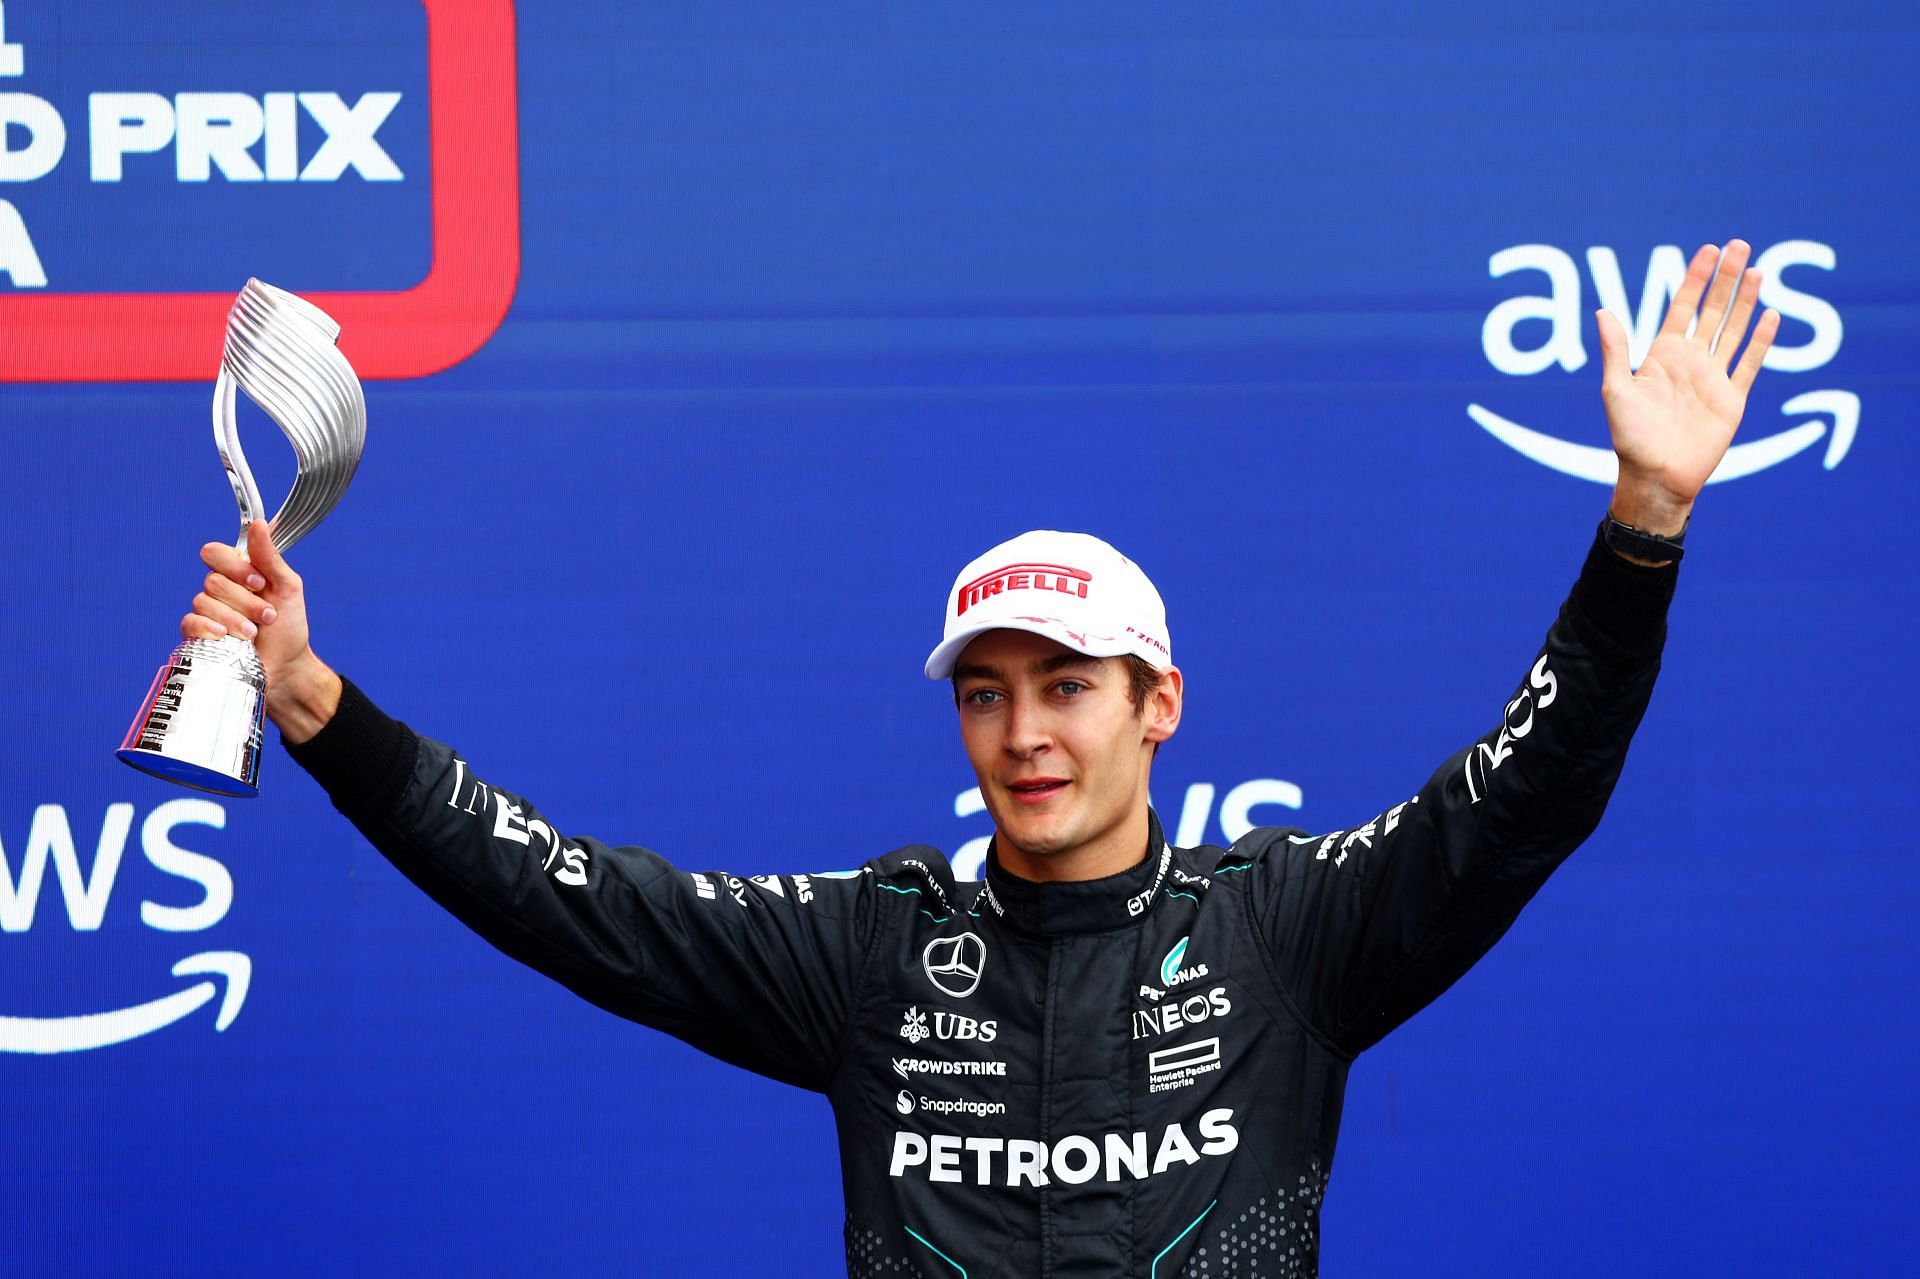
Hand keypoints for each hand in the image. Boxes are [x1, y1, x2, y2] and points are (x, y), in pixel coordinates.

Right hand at [186, 519, 338, 740]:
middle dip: (245, 600)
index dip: (233, 565)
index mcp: (238, 574)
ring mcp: (206, 614)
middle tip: (267, 616)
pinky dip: (209, 628)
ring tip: (254, 634)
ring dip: (235, 618)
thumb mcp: (288, 589)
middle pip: (213, 580)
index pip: (214, 553)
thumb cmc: (288, 628)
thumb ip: (271, 558)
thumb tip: (259, 524)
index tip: (258, 582)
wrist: (286, 668)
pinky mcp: (197, 636)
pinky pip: (189, 623)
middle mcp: (218, 591)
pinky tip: (226, 638)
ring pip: (203, 602)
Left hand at [1596, 240, 1780, 530]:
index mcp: (1662, 356)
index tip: (1709, 250)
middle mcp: (1690, 362)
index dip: (1696, 279)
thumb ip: (1616, 351)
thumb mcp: (1617, 390)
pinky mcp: (1732, 399)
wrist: (1657, 477)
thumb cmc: (1630, 438)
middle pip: (1713, 311)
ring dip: (1747, 302)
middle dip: (1727, 279)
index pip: (1683, 307)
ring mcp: (1713, 379)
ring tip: (1760, 271)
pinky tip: (1771, 316)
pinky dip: (1760, 341)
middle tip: (1742, 245)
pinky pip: (1749, 364)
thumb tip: (1602, 310)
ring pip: (1734, 330)